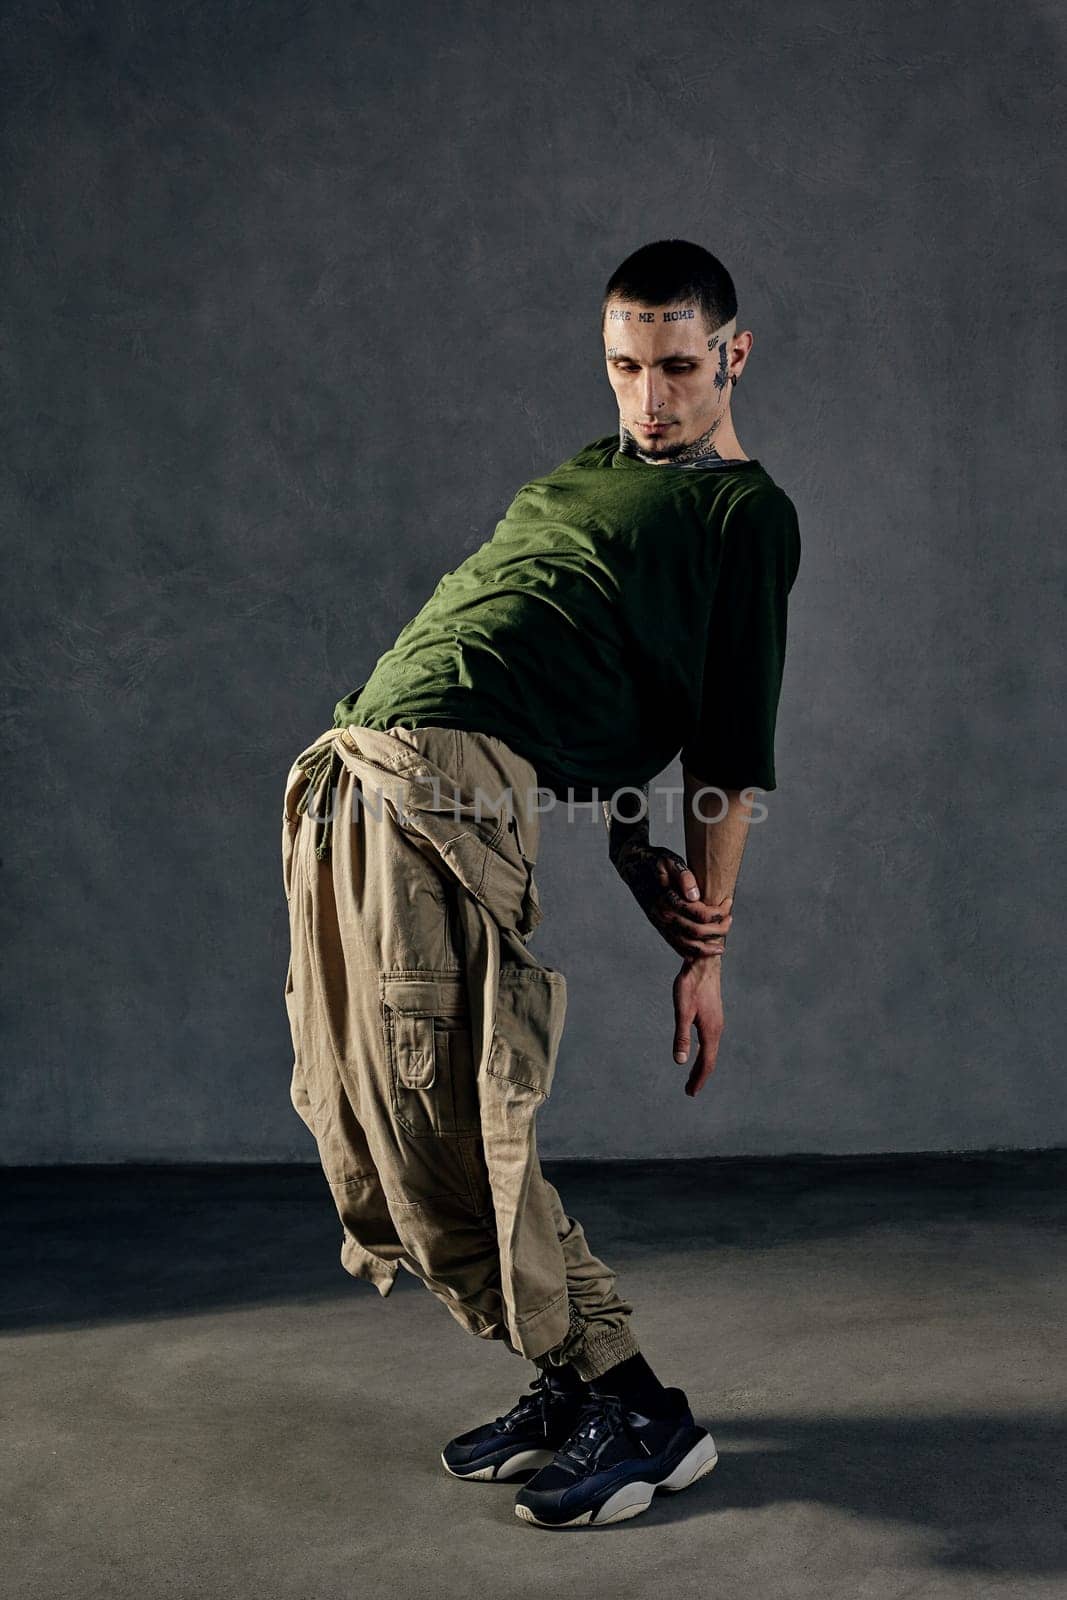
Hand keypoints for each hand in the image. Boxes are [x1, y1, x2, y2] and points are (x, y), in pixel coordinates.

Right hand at [615, 840, 732, 959]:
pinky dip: (690, 953)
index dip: (717, 912)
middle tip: (730, 920)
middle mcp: (662, 915)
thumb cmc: (655, 862)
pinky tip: (703, 952)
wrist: (633, 866)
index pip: (699, 914)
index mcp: (667, 900)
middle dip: (717, 930)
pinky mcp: (659, 927)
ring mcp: (660, 924)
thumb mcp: (669, 860)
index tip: (728, 903)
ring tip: (720, 946)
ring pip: (686, 945)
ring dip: (706, 948)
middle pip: (696, 932)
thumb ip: (683, 876)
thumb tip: (695, 895)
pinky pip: (675, 946)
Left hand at [672, 957, 723, 1095]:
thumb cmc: (690, 985)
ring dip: (702, 1065)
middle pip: (710, 1059)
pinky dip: (704, 1052)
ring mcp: (717, 1023)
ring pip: (710, 1050)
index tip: (690, 1093)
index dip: (698, 1079)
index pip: (706, 1063)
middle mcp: (717, 1030)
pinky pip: (710, 1041)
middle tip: (690, 1091)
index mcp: (710, 1032)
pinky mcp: (714, 1016)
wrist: (704, 963)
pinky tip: (698, 1051)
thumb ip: (681, 1037)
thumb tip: (680, 1062)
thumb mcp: (682, 1011)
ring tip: (693, 1076)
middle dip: (699, 1076)